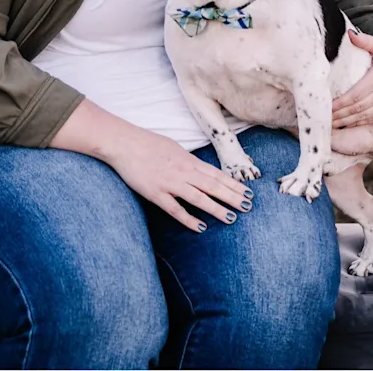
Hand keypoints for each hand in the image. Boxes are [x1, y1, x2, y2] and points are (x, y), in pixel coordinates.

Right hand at [105, 128, 254, 232]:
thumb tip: (198, 168)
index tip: (247, 192)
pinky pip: (175, 209)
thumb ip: (186, 160)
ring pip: (198, 198)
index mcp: (187, 160)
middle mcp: (183, 171)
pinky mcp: (156, 193)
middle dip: (232, 197)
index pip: (215, 174)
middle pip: (212, 186)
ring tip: (231, 218)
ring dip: (216, 208)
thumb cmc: (147, 144)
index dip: (232, 184)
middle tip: (248, 206)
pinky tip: (201, 228)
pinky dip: (189, 219)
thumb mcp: (173, 148)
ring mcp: (170, 183)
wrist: (124, 143)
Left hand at [332, 32, 372, 128]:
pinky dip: (361, 123)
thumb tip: (350, 33)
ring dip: (348, 121)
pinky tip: (348, 124)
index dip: (340, 104)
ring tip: (332, 125)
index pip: (356, 95)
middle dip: (340, 115)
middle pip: (358, 108)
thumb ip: (365, 40)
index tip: (327, 107)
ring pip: (366, 116)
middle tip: (324, 119)